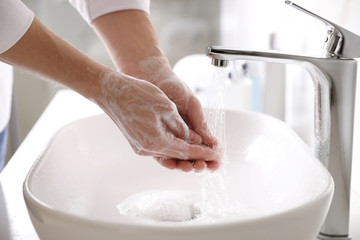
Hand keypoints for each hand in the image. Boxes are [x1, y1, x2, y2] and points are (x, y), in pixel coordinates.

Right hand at [95, 71, 219, 170]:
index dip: (203, 153)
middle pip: (177, 156)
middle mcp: (148, 149)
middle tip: (212, 156)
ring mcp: (141, 147)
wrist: (110, 91)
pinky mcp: (137, 142)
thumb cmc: (136, 94)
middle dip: (196, 156)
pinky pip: (159, 148)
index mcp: (156, 142)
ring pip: (169, 153)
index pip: (186, 152)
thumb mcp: (166, 107)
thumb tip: (194, 139)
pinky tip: (182, 143)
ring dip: (184, 152)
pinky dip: (172, 147)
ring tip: (201, 151)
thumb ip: (182, 126)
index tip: (216, 155)